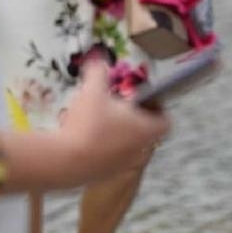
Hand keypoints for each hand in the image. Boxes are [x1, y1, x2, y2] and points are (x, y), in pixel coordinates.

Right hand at [57, 54, 170, 179]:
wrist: (65, 162)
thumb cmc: (88, 124)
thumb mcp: (92, 90)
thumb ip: (98, 71)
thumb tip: (98, 56)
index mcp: (146, 129)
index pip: (166, 122)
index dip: (159, 110)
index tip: (144, 101)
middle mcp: (140, 150)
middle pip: (146, 133)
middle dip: (134, 120)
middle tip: (117, 107)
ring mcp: (123, 165)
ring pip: (127, 147)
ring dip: (117, 135)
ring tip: (97, 122)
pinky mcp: (105, 176)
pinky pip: (110, 159)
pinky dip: (102, 149)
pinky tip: (83, 139)